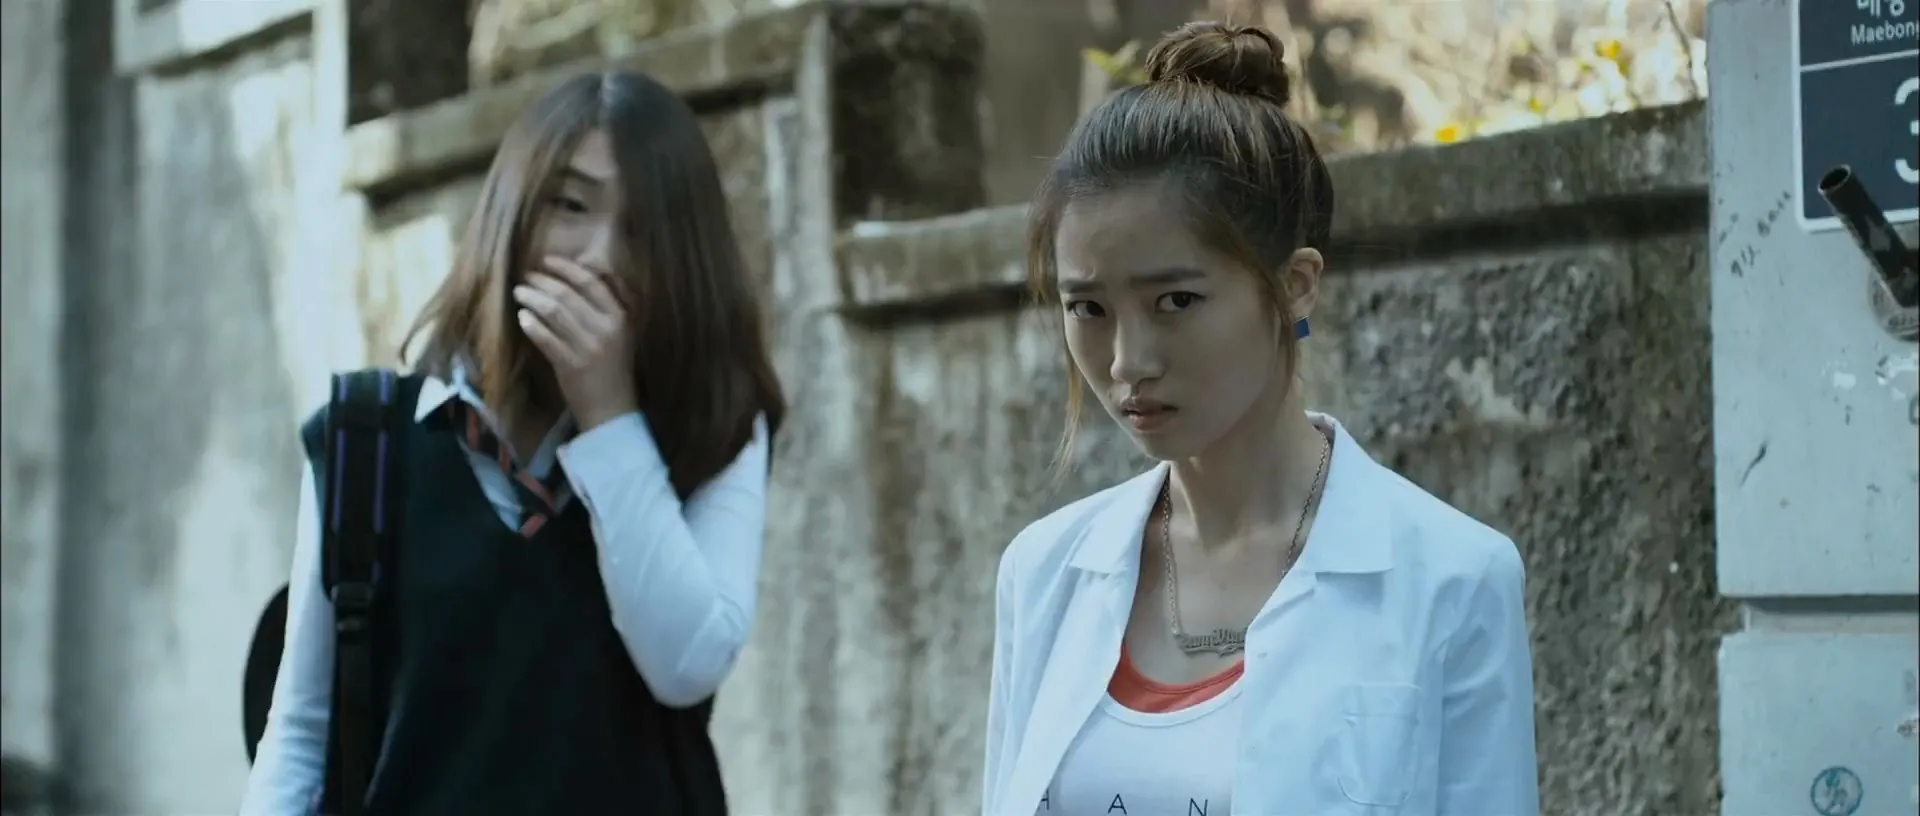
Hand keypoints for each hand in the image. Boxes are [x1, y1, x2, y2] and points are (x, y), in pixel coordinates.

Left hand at [514, 256, 637, 428]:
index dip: (567, 268)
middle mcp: (604, 329)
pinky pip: (546, 338)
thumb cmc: (615, 368)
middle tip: (527, 277)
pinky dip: (532, 325)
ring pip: (554, 313)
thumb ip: (608, 304)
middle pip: (568, 295)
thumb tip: (588, 272)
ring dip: (532, 299)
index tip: (547, 260)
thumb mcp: (621, 332)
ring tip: (520, 292)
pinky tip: (522, 317)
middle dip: (543, 281)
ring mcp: (586, 347)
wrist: (612, 408)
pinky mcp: (569, 365)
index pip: (591, 283)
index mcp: (619, 317)